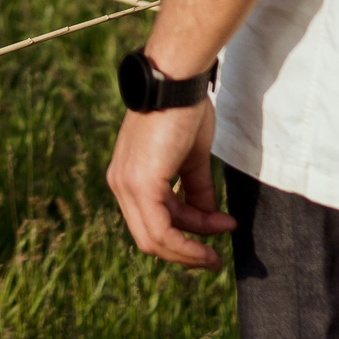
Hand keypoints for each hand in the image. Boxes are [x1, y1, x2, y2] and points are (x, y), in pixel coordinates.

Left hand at [106, 102, 232, 269]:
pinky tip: (210, 239)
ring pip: (154, 238)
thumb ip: (195, 188)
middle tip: (214, 257)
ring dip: (188, 250)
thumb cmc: (184, 109)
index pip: (152, 219)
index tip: (219, 229)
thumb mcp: (191, 157)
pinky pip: (160, 229)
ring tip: (217, 252)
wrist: (176, 81)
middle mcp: (120, 184)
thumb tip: (211, 216)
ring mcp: (126, 185)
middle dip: (185, 250)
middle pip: (150, 236)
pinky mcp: (140, 184)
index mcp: (128, 176)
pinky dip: (185, 242)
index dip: (187, 232)